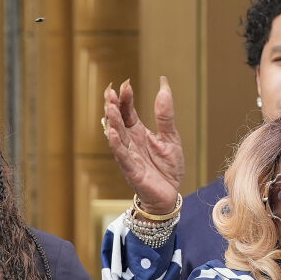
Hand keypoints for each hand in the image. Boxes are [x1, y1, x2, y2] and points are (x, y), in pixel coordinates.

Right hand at [102, 77, 184, 215]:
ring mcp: (129, 156)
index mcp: (138, 132)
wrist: (171, 195)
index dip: (125, 98)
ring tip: (110, 107)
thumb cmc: (168, 168)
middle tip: (111, 91)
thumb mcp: (170, 137)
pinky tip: (112, 133)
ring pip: (117, 136)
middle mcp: (130, 142)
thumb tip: (164, 85)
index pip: (128, 111)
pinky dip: (116, 145)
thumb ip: (165, 114)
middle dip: (113, 106)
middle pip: (118, 121)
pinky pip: (122, 157)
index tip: (125, 84)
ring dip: (112, 122)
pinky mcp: (131, 171)